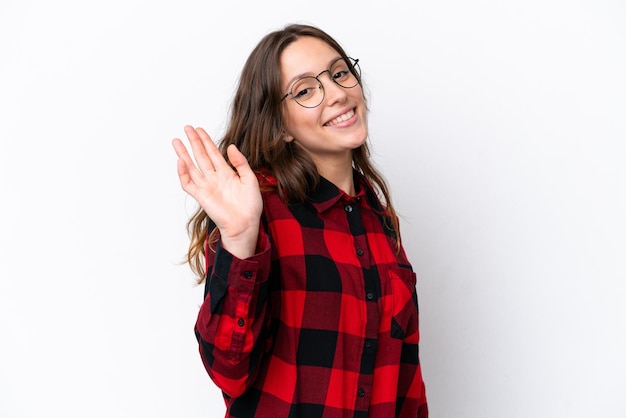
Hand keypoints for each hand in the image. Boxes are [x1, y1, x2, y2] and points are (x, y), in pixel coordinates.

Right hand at [172, 126, 261, 257]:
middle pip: (201, 156)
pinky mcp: (201, 196)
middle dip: (194, 142)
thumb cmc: (250, 206)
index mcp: (227, 173)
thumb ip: (240, 162)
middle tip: (187, 128)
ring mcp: (206, 186)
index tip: (200, 129)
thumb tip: (230, 146)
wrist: (245, 224)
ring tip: (176, 141)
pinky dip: (183, 173)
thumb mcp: (250, 179)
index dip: (206, 141)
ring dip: (183, 154)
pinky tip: (181, 161)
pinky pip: (188, 183)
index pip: (214, 153)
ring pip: (192, 167)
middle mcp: (215, 178)